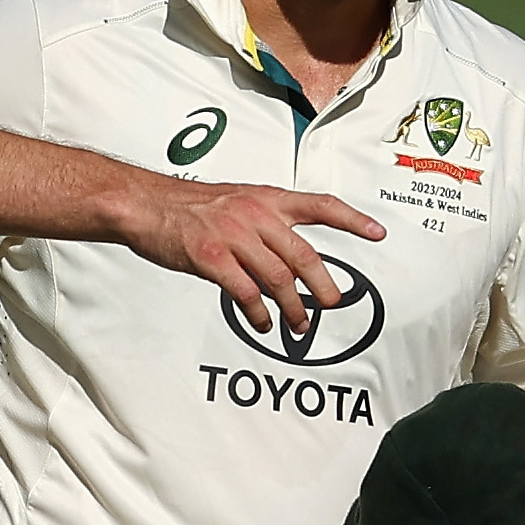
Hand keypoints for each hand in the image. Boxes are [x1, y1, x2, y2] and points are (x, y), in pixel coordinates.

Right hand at [115, 178, 386, 338]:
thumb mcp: (237, 201)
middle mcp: (255, 214)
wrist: (147, 205)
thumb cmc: (190, 207)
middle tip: (332, 304)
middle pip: (304, 254)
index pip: (320, 205)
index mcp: (266, 198)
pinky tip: (262, 322)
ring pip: (279, 278)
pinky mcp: (211, 258)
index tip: (377, 233)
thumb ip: (267, 224)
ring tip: (298, 325)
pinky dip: (258, 312)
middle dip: (323, 285)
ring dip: (293, 307)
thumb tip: (292, 258)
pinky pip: (246, 292)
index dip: (352, 219)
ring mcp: (233, 235)